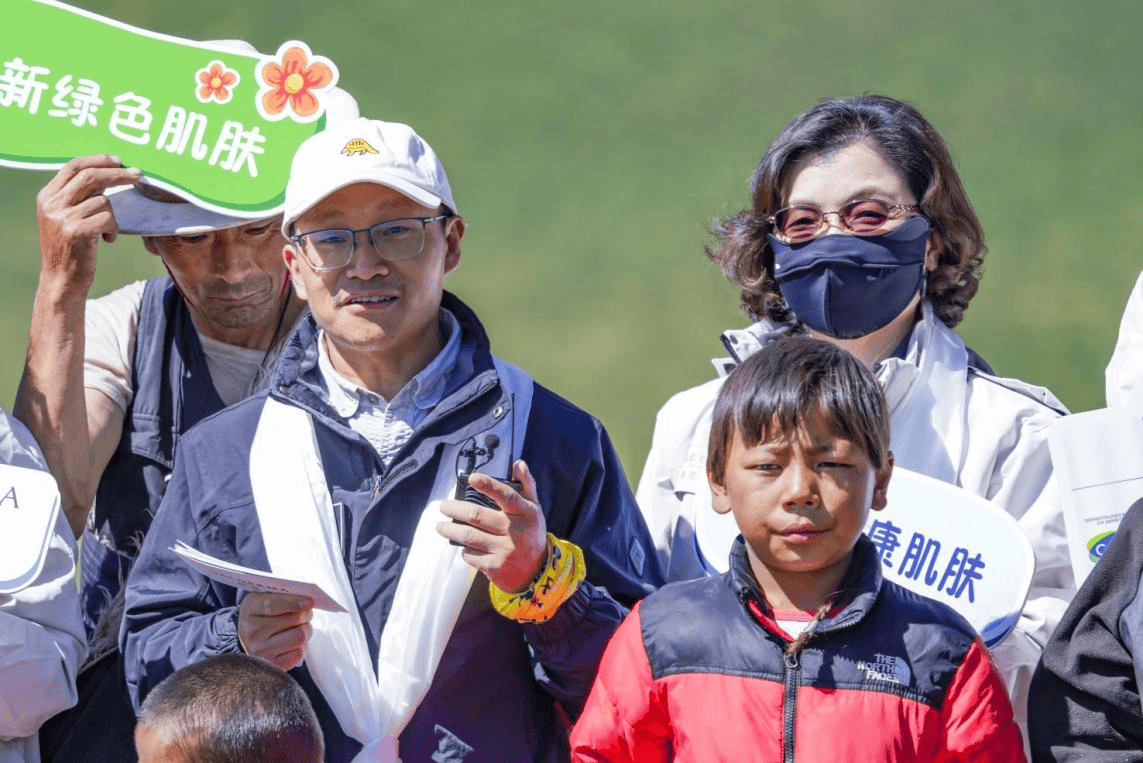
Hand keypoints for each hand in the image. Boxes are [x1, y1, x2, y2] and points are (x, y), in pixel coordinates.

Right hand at [35, 155, 139, 292]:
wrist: (61, 281)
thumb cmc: (72, 248)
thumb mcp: (67, 217)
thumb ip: (78, 196)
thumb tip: (107, 172)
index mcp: (47, 196)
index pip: (73, 166)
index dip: (98, 160)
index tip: (118, 160)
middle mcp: (51, 204)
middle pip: (90, 177)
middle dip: (117, 174)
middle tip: (138, 175)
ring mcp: (61, 217)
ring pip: (103, 201)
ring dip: (113, 217)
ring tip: (106, 231)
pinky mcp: (74, 231)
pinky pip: (107, 218)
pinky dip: (113, 229)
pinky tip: (106, 240)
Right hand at [237, 592, 313, 670]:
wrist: (247, 639)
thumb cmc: (263, 614)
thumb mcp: (265, 598)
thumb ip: (284, 595)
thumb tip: (307, 600)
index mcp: (250, 609)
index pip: (273, 605)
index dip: (294, 602)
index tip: (309, 602)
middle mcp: (252, 632)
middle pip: (294, 620)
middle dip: (306, 615)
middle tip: (306, 614)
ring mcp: (260, 651)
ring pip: (300, 637)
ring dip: (306, 631)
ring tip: (300, 628)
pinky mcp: (271, 665)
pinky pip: (299, 654)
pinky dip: (302, 647)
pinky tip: (294, 642)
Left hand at [438, 460, 547, 592]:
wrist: (537, 571)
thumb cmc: (530, 533)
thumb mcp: (533, 509)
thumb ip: (526, 485)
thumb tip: (518, 463)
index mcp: (525, 513)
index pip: (506, 495)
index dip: (488, 485)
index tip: (472, 478)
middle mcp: (515, 531)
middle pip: (477, 516)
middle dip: (454, 509)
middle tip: (443, 507)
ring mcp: (504, 550)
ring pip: (468, 536)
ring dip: (449, 530)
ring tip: (441, 526)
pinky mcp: (494, 567)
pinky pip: (470, 554)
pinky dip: (463, 549)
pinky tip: (464, 545)